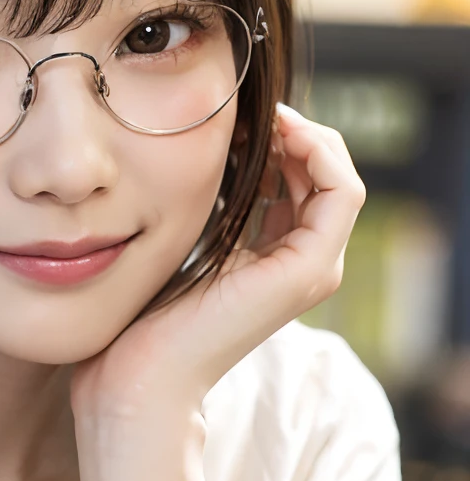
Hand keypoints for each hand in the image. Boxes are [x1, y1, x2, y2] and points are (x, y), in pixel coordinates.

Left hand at [71, 104, 365, 421]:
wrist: (139, 371)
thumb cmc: (145, 311)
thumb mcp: (185, 237)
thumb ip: (211, 203)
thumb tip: (212, 150)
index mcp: (277, 257)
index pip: (303, 179)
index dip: (283, 138)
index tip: (242, 117)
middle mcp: (305, 264)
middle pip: (324, 173)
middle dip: (295, 131)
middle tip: (253, 109)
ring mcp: (314, 269)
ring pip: (338, 176)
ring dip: (308, 134)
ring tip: (265, 116)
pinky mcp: (309, 270)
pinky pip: (340, 191)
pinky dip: (318, 152)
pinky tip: (277, 133)